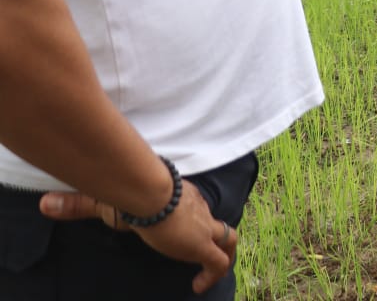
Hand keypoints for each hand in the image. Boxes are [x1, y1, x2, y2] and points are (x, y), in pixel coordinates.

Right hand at [41, 179, 235, 293]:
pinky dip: (213, 274)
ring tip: (208, 275)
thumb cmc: (127, 193)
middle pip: (214, 222)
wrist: (147, 194)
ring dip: (223, 255)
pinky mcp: (201, 245)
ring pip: (227, 239)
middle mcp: (196, 210)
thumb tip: (44, 204)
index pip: (193, 208)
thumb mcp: (103, 200)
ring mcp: (202, 228)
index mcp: (179, 197)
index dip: (192, 219)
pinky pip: (217, 263)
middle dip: (213, 237)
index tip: (181, 233)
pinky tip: (198, 287)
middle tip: (204, 253)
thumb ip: (76, 204)